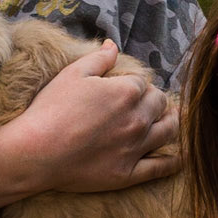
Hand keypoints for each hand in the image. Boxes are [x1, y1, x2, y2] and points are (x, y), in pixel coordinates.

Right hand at [0, 42, 178, 209]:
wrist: (37, 152)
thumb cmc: (51, 109)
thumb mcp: (72, 74)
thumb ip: (98, 59)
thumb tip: (112, 45)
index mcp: (127, 91)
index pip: (143, 83)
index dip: (136, 84)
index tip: (129, 88)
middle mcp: (138, 118)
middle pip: (159, 104)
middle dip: (156, 100)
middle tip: (149, 102)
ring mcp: (136, 147)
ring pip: (168, 131)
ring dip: (171, 122)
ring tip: (170, 119)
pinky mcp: (129, 173)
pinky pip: (161, 167)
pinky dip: (174, 161)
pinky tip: (180, 157)